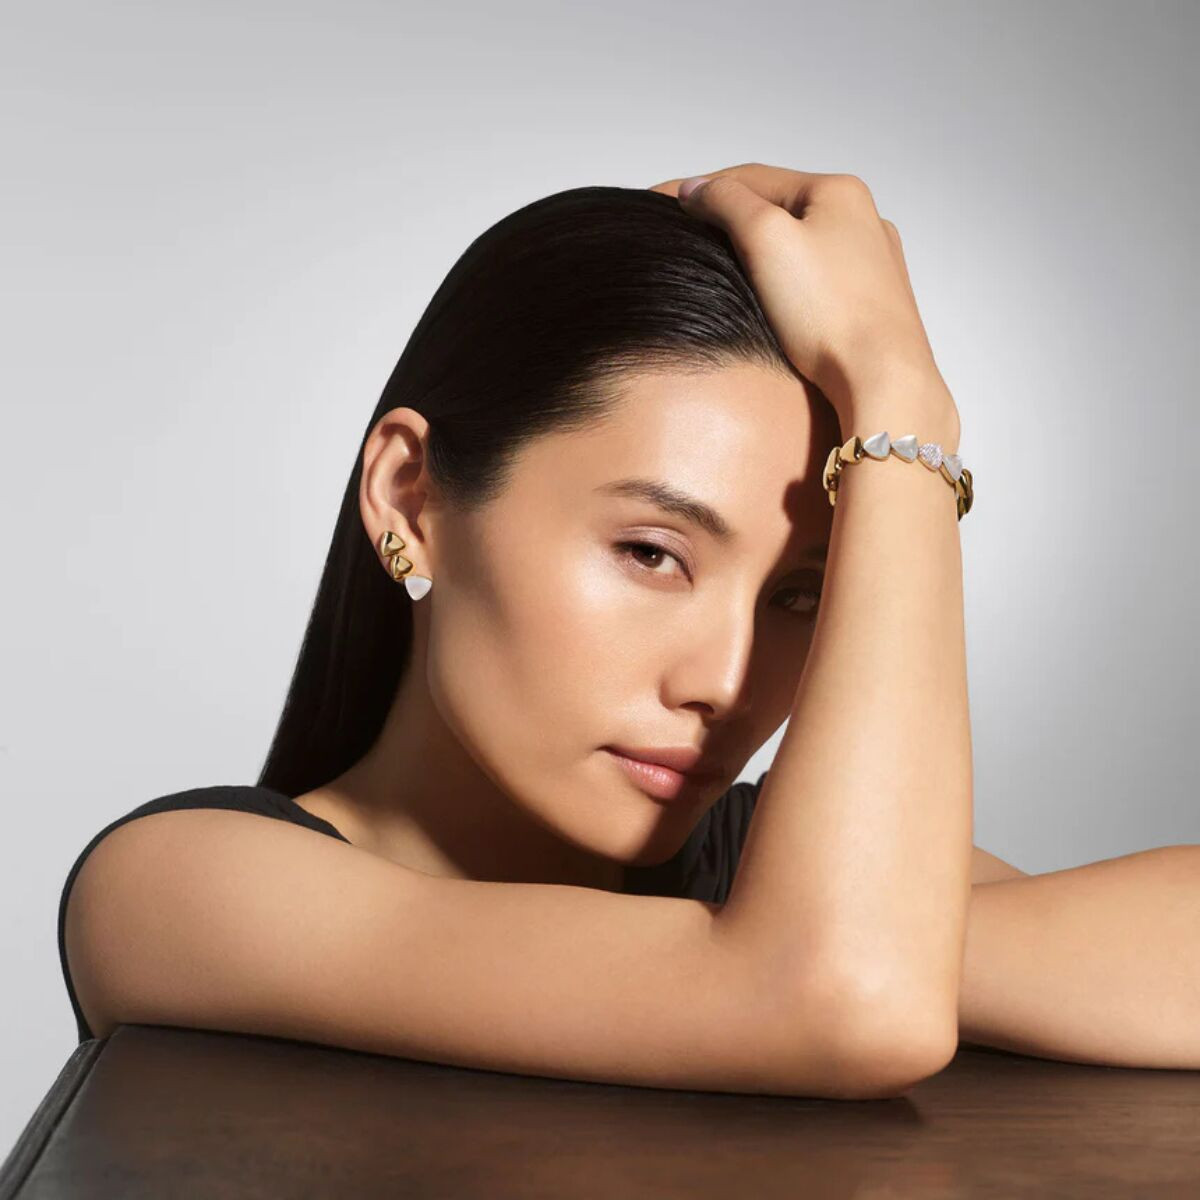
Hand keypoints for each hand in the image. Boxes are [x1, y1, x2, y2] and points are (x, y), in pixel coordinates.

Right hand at [649, 163, 956, 432]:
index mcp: (839, 192)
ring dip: (756, 246)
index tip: (657, 203)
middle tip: (683, 231)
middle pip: (778, 207)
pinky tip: (767, 294)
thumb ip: (727, 203)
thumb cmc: (827, 309)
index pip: (752, 178)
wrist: (882, 377)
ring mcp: (870, 263)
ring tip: (718, 261)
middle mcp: (862, 219)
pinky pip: (814, 277)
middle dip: (729, 215)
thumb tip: (696, 189)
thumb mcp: (766, 238)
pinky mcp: (870, 303)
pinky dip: (782, 277)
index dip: (700, 189)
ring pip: (798, 243)